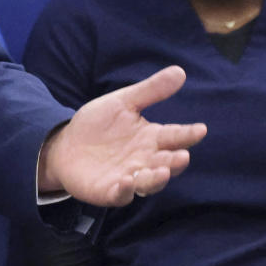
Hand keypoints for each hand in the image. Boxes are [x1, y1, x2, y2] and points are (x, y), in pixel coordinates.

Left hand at [39, 65, 206, 205]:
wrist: (64, 145)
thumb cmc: (98, 125)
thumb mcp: (122, 103)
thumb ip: (150, 91)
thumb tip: (180, 71)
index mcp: (151, 139)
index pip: (174, 136)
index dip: (188, 134)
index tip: (200, 129)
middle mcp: (145, 160)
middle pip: (166, 163)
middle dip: (175, 161)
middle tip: (183, 156)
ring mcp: (129, 177)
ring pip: (149, 182)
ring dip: (156, 178)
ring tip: (162, 171)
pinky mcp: (110, 191)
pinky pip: (121, 194)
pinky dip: (126, 190)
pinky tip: (127, 180)